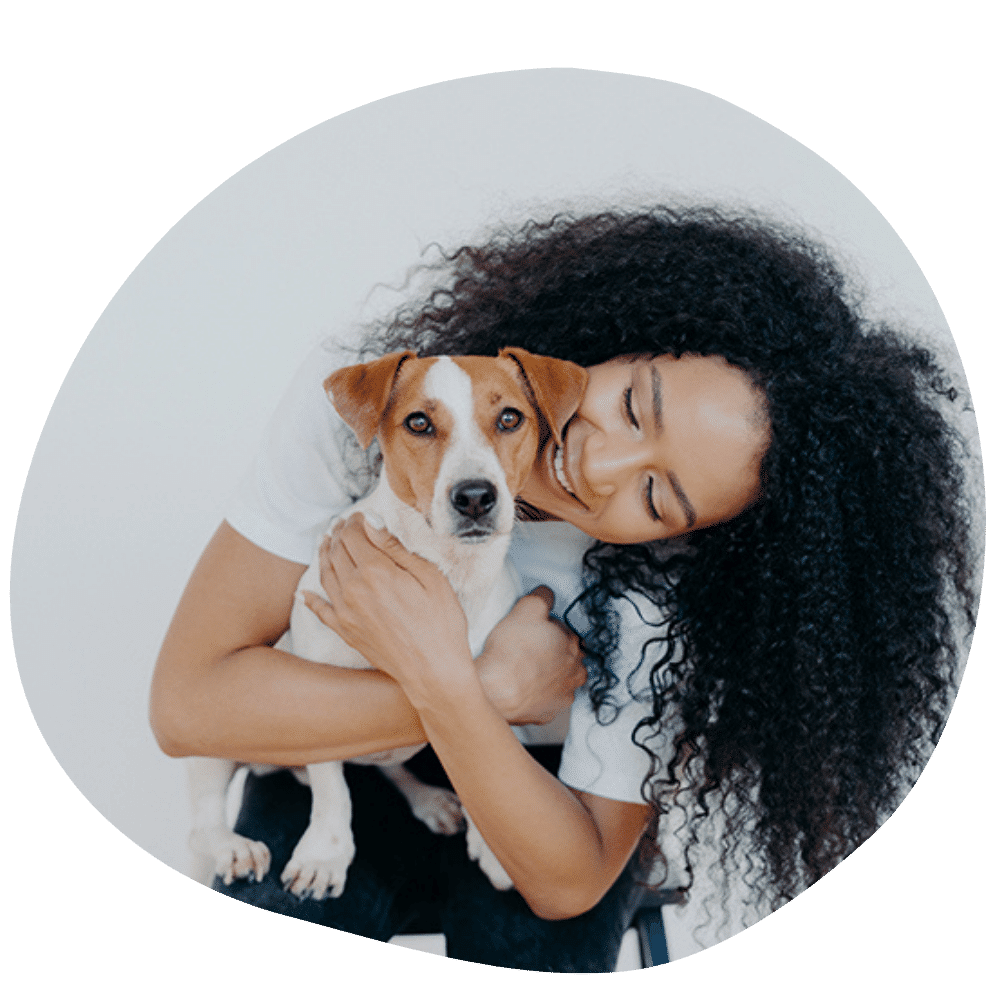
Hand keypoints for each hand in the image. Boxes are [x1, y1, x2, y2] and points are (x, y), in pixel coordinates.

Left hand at [303, 514, 470, 687]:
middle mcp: (354, 589)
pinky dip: (310, 598)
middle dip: (338, 533)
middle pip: (336, 551)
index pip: (353, 534)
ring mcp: (346, 612)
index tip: (361, 516)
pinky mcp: (345, 632)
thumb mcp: (430, 577)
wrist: (434, 672)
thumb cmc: (441, 623)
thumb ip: (395, 548)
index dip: (354, 521)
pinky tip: (304, 592)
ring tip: (326, 544)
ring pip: (325, 575)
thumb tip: (371, 521)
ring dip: (324, 555)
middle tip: (343, 525)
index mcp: (376, 571)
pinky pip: (320, 610)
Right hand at [477, 586, 587, 724]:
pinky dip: (536, 695)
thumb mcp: (527, 608)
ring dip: (547, 675)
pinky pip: (545, 701)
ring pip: (559, 681)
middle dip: (551, 652)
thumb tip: (547, 594)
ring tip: (525, 669)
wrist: (496, 689)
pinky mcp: (547, 713)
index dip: (548, 629)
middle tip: (528, 649)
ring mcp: (562, 695)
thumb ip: (543, 597)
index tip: (533, 631)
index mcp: (573, 645)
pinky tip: (522, 687)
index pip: (566, 632)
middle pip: (567, 657)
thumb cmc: (512, 652)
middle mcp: (574, 672)